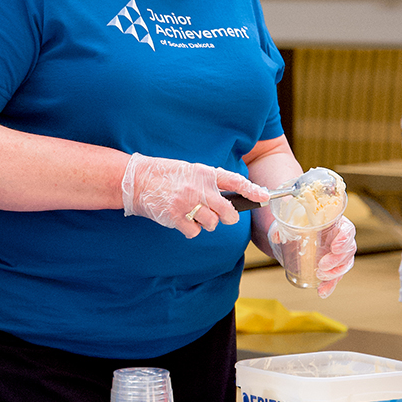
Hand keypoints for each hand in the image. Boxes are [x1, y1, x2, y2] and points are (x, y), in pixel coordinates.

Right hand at [121, 153, 268, 237]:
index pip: (235, 182)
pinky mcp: (176, 217)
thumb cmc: (166, 174)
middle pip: (227, 212)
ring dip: (205, 223)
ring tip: (192, 213)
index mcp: (205, 173)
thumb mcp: (191, 170)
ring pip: (212, 224)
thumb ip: (209, 183)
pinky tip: (180, 219)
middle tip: (222, 216)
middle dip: (227, 217)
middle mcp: (199, 188)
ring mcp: (188, 203)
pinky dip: (190, 229)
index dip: (252, 190)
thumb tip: (227, 200)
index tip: (264, 197)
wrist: (137, 180)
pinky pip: (194, 232)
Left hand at [268, 216, 356, 298]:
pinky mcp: (334, 265)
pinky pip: (337, 276)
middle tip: (321, 266)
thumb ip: (281, 228)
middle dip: (336, 260)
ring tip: (321, 277)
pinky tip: (322, 292)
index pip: (347, 229)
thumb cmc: (296, 224)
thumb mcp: (288, 223)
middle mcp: (339, 237)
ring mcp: (339, 252)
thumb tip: (276, 236)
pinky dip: (330, 285)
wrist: (293, 234)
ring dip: (335, 273)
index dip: (343, 239)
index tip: (334, 247)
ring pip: (345, 264)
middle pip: (348, 249)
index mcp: (334, 222)